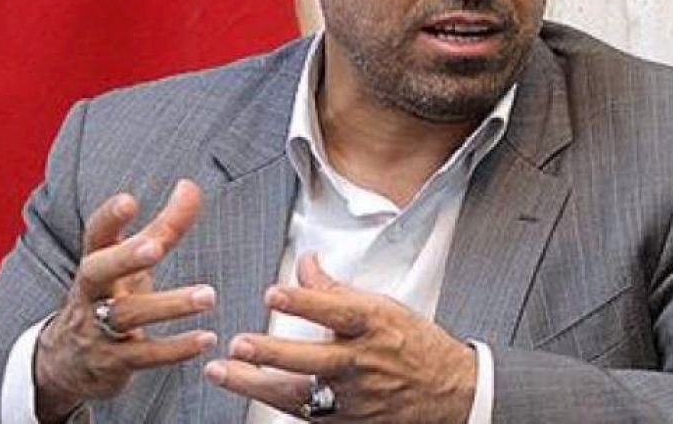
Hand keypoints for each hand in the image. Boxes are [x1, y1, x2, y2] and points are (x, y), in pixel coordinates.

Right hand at [34, 180, 216, 422]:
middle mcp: (91, 292)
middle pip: (98, 270)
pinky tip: (206, 338)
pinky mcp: (112, 362)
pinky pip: (144, 354)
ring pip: (127, 314)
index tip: (129, 200)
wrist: (66, 362)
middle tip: (155, 247)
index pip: (95, 234)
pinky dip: (175, 348)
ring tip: (208, 296)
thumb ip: (164, 226)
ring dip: (169, 305)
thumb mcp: (132, 262)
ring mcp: (97, 328)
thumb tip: (190, 186)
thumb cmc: (108, 296)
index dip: (109, 217)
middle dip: (125, 257)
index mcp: (96, 261)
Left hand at [204, 252, 476, 422]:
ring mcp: (355, 399)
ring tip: (222, 371)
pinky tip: (248, 392)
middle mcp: (363, 364)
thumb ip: (337, 289)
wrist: (451, 395)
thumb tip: (305, 264)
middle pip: (314, 359)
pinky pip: (307, 416)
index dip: (304, 302)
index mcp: (374, 326)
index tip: (273, 292)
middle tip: (240, 343)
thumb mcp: (384, 307)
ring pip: (300, 394)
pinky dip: (276, 404)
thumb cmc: (415, 345)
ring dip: (257, 383)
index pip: (337, 312)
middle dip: (274, 353)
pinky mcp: (348, 423)